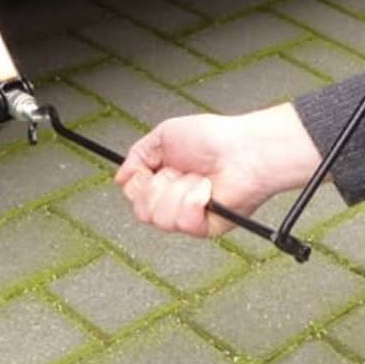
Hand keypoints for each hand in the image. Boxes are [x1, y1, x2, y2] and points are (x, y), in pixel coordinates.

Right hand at [115, 104, 319, 237]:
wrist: (244, 152)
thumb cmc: (214, 138)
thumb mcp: (164, 136)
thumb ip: (136, 155)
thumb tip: (120, 176)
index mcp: (163, 177)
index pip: (132, 194)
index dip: (137, 182)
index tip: (149, 169)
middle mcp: (172, 198)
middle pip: (141, 211)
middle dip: (157, 186)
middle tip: (178, 171)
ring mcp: (187, 215)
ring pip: (159, 218)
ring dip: (178, 190)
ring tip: (197, 179)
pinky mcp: (203, 228)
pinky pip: (182, 222)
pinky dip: (194, 200)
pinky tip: (206, 190)